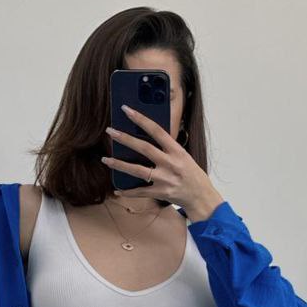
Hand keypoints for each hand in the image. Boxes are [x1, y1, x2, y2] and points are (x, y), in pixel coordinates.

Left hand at [102, 105, 223, 221]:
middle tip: (110, 131)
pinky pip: (141, 192)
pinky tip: (117, 190)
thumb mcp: (182, 156)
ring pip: (138, 170)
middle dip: (125, 139)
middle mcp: (171, 163)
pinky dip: (128, 192)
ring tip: (106, 159)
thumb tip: (145, 137)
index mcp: (177, 150)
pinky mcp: (161, 193)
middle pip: (144, 148)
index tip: (126, 110)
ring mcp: (165, 179)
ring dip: (120, 164)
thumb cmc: (191, 174)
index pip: (157, 130)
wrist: (201, 197)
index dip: (141, 119)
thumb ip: (166, 147)